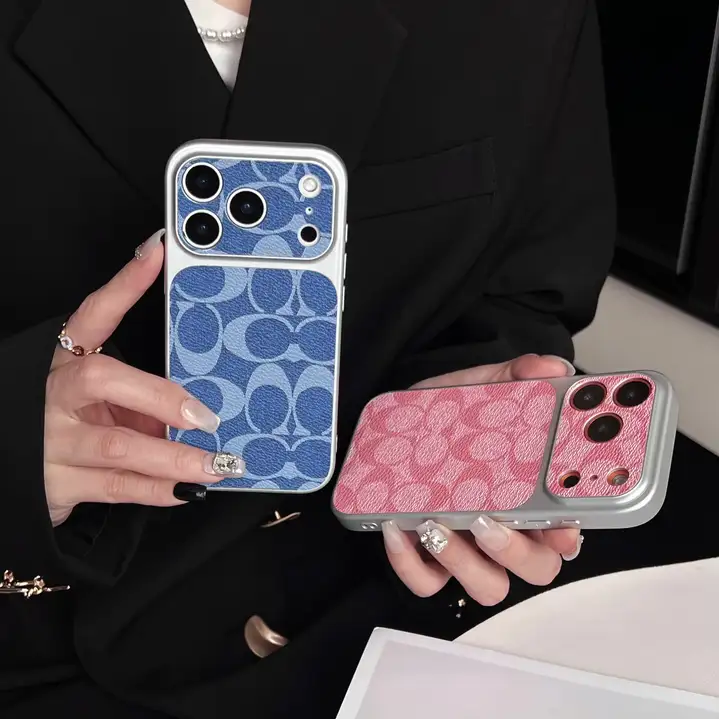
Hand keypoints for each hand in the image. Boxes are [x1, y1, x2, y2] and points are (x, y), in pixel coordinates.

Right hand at [44, 230, 243, 526]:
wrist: (10, 469)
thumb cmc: (65, 426)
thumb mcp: (96, 399)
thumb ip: (140, 397)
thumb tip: (198, 410)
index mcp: (64, 363)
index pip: (93, 314)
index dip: (124, 283)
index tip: (156, 252)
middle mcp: (54, 395)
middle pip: (103, 381)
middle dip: (161, 399)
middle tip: (207, 418)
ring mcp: (50, 441)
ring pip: (116, 448)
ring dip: (173, 459)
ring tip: (215, 464)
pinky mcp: (56, 484)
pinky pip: (115, 489)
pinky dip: (157, 491)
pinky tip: (186, 491)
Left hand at [382, 355, 581, 604]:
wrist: (400, 423)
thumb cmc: (450, 415)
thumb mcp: (481, 389)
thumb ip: (516, 377)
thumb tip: (550, 367)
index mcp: (531, 499)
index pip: (565, 533)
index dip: (568, 538)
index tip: (562, 528)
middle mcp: (506, 532)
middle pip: (535, 569)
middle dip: (515, 553)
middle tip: (487, 520)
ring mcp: (468, 551)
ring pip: (486, 585)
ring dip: (465, 563)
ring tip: (437, 523)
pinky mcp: (426, 559)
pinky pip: (426, 581)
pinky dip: (411, 564)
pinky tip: (396, 527)